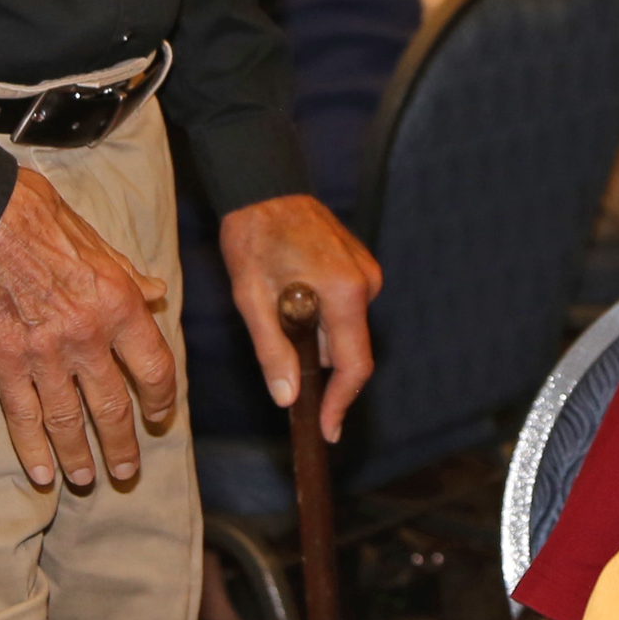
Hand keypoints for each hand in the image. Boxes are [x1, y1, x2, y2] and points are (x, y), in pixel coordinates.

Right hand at [0, 167, 174, 489]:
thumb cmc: (39, 220)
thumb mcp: (98, 242)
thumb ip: (128, 275)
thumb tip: (157, 291)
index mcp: (118, 304)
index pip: (154, 368)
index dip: (161, 399)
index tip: (159, 417)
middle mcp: (86, 336)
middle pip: (113, 406)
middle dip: (122, 445)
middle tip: (126, 471)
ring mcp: (43, 354)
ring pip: (68, 421)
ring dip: (80, 455)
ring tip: (86, 479)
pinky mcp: (3, 362)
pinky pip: (22, 416)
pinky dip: (32, 448)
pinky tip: (42, 473)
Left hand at [219, 192, 381, 439]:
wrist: (265, 188)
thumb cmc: (254, 240)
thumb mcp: (251, 299)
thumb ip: (273, 351)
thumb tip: (287, 398)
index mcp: (343, 293)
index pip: (353, 365)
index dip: (341, 403)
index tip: (327, 431)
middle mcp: (365, 284)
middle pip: (348, 349)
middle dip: (316, 362)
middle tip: (276, 350)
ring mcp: (367, 273)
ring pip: (344, 329)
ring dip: (314, 335)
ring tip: (277, 305)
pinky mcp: (361, 265)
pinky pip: (345, 308)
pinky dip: (321, 315)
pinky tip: (292, 293)